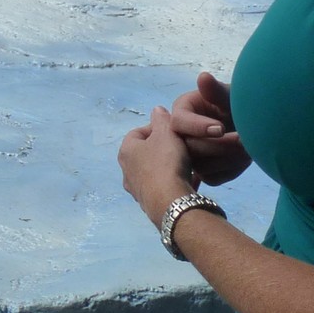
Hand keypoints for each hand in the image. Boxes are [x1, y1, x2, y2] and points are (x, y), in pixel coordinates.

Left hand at [119, 107, 197, 225]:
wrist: (170, 201)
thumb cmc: (166, 162)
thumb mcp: (167, 133)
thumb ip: (162, 119)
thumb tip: (156, 110)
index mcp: (126, 151)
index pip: (137, 132)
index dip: (155, 128)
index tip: (172, 129)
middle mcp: (126, 171)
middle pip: (145, 153)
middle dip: (162, 148)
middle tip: (181, 146)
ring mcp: (136, 189)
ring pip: (152, 171)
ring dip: (167, 166)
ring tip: (186, 164)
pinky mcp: (148, 202)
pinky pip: (160, 187)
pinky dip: (171, 182)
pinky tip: (187, 181)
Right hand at [169, 71, 250, 187]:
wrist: (255, 124)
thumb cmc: (241, 104)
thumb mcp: (231, 95)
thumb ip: (217, 91)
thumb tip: (203, 77)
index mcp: (182, 112)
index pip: (179, 122)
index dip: (199, 127)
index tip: (221, 128)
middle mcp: (181, 136)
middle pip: (190, 148)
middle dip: (220, 145)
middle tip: (245, 141)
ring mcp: (192, 157)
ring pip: (202, 167)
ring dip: (229, 158)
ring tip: (249, 147)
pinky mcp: (204, 173)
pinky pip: (213, 178)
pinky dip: (231, 169)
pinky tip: (244, 158)